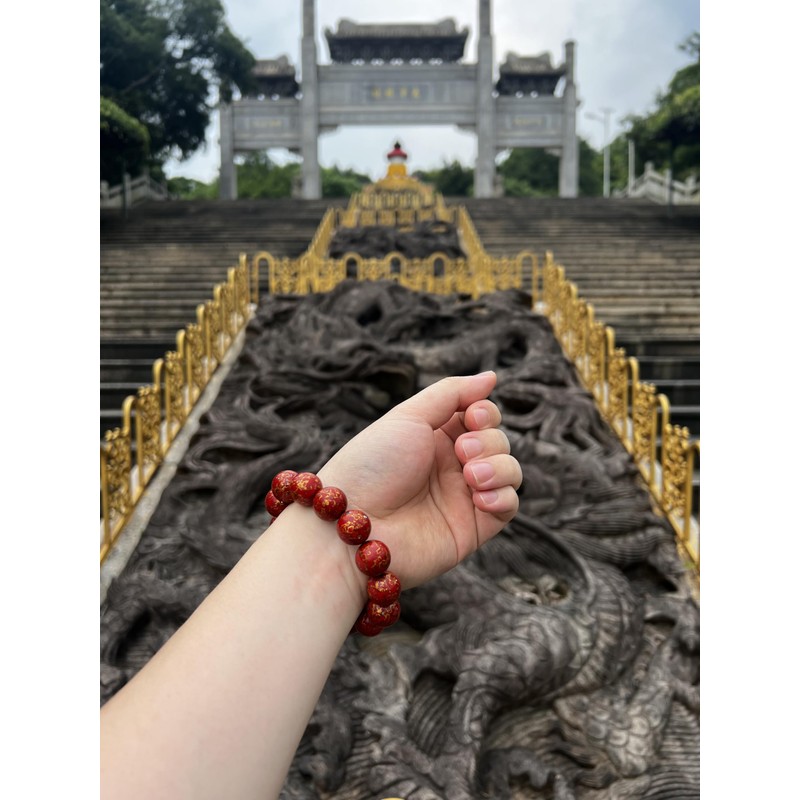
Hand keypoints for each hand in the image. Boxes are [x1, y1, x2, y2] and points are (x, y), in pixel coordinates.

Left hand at [318, 372, 521, 588]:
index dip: (485, 413)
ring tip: (470, 476)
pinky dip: (503, 496)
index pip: (481, 416)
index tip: (472, 417)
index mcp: (435, 436)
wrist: (352, 523)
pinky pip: (509, 506)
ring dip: (499, 467)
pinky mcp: (472, 529)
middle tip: (462, 451)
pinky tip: (479, 496)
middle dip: (488, 441)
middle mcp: (451, 465)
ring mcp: (462, 497)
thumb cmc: (371, 465)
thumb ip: (452, 393)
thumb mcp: (408, 416)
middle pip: (498, 441)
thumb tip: (491, 377)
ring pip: (509, 472)